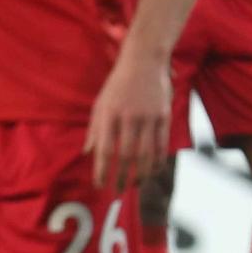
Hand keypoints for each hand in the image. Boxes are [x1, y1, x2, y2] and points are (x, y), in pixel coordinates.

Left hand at [85, 49, 170, 188]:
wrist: (143, 62)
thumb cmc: (117, 86)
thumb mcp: (99, 104)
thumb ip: (94, 130)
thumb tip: (88, 153)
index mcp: (108, 115)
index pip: (104, 149)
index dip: (102, 170)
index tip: (99, 185)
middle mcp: (128, 117)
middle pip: (127, 155)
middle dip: (122, 176)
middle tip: (118, 190)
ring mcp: (148, 117)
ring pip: (146, 153)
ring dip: (142, 173)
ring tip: (136, 185)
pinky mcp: (163, 115)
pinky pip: (161, 143)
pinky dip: (158, 160)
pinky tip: (154, 171)